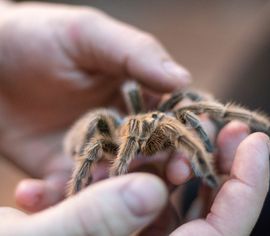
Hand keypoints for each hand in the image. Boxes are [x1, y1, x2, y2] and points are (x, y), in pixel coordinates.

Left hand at [0, 2, 190, 210]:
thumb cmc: (42, 37)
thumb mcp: (90, 35)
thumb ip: (137, 53)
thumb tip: (183, 79)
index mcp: (141, 92)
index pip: (178, 116)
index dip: (190, 134)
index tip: (190, 152)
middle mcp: (126, 125)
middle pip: (158, 153)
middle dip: (166, 170)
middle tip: (170, 178)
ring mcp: (97, 151)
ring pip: (121, 179)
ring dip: (117, 188)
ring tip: (97, 181)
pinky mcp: (65, 169)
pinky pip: (72, 192)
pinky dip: (61, 196)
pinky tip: (41, 189)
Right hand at [0, 123, 269, 235]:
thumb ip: (95, 223)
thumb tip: (152, 192)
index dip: (247, 191)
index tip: (256, 143)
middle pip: (209, 214)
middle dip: (225, 168)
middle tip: (232, 127)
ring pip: (182, 200)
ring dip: (190, 161)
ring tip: (195, 128)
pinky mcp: (119, 223)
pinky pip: (151, 192)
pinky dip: (158, 166)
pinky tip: (156, 143)